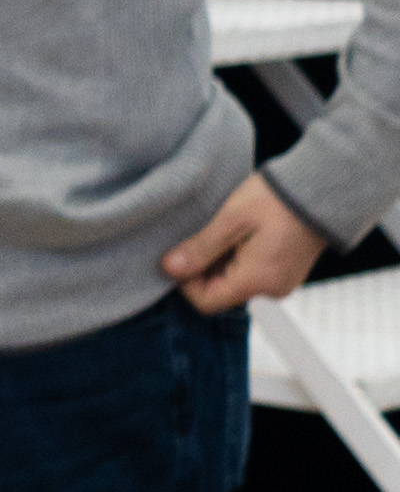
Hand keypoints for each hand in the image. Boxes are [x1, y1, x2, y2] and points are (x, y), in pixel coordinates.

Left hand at [163, 172, 329, 313]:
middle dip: (202, 269)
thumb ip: (200, 249)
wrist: (320, 189)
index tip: (180, 253)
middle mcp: (272, 291)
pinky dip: (236, 260)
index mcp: (257, 282)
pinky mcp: (284, 272)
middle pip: (219, 293)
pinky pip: (250, 275)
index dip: (185, 281)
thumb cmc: (275, 200)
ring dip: (219, 263)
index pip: (206, 302)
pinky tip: (236, 235)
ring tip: (221, 232)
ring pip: (233, 284)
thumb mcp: (230, 221)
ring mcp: (281, 283)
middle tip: (201, 236)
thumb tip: (170, 269)